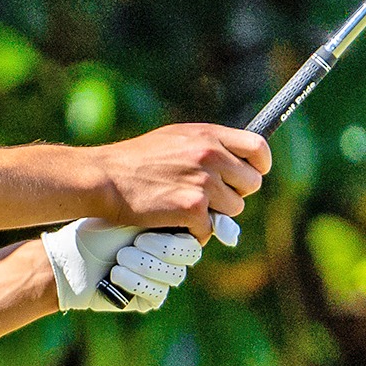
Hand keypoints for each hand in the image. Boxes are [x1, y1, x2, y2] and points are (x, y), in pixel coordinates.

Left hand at [42, 218, 204, 312]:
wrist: (72, 256)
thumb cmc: (101, 228)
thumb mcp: (135, 213)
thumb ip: (167, 212)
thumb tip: (197, 208)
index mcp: (171, 229)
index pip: (194, 236)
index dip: (171, 237)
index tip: (145, 230)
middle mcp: (170, 255)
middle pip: (188, 256)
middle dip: (160, 249)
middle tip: (134, 243)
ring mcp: (162, 277)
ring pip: (174, 275)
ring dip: (143, 264)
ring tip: (120, 257)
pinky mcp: (149, 298)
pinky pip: (157, 293)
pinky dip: (133, 281)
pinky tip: (114, 274)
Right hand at [93, 124, 269, 239]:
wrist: (105, 178)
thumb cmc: (136, 160)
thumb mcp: (175, 138)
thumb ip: (208, 147)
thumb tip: (237, 164)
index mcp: (208, 135)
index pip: (258, 148)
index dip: (260, 166)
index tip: (251, 174)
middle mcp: (210, 155)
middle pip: (251, 184)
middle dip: (234, 194)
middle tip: (209, 196)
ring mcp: (204, 183)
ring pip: (233, 210)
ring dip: (214, 214)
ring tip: (184, 205)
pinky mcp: (193, 209)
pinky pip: (210, 229)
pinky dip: (194, 230)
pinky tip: (173, 220)